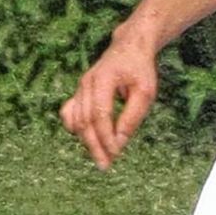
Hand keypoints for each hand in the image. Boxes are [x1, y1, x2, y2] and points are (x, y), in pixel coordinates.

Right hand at [60, 31, 158, 168]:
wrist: (129, 48)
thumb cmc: (140, 70)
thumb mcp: (145, 92)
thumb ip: (132, 117)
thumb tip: (120, 143)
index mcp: (103, 79)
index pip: (99, 113)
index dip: (106, 136)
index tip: (116, 153)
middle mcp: (86, 83)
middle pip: (84, 121)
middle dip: (94, 146)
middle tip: (105, 166)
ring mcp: (79, 88)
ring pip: (76, 121)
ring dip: (87, 142)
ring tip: (102, 159)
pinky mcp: (78, 93)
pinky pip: (70, 115)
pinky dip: (77, 130)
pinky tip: (89, 141)